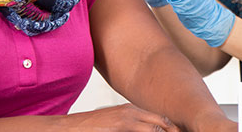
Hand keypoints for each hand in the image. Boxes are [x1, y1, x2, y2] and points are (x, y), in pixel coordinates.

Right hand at [61, 103, 179, 130]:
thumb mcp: (114, 126)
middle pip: (164, 123)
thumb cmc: (91, 129)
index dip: (174, 131)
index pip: (162, 121)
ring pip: (156, 129)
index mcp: (132, 111)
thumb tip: (144, 130)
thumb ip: (130, 127)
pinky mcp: (120, 125)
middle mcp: (132, 112)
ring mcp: (126, 119)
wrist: (68, 128)